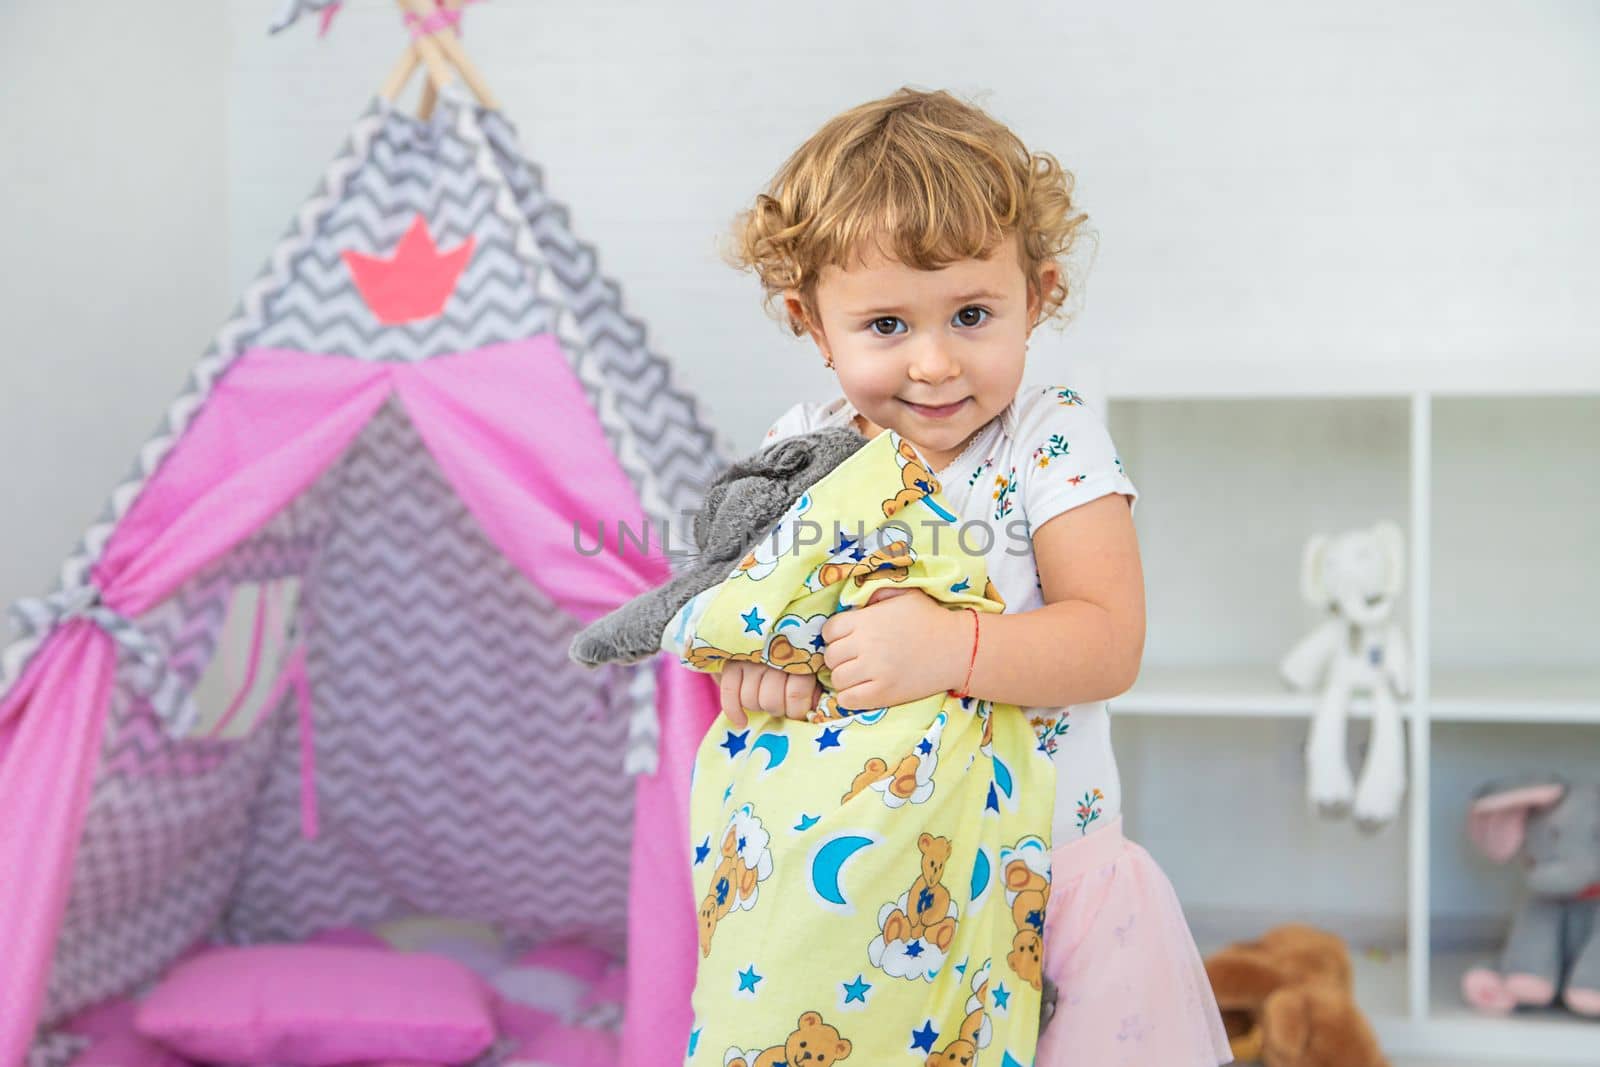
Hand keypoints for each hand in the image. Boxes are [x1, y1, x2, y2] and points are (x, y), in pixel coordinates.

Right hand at [719, 661, 821, 727]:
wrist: (770, 632)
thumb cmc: (800, 659)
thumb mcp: (815, 669)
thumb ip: (816, 688)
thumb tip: (812, 710)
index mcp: (799, 656)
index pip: (795, 694)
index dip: (796, 710)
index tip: (797, 710)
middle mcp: (773, 655)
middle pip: (770, 700)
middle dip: (777, 709)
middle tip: (782, 705)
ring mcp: (750, 658)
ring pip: (750, 699)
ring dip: (758, 707)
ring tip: (765, 701)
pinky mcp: (731, 662)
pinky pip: (729, 693)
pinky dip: (734, 711)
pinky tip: (742, 721)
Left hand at [820, 586, 965, 710]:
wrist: (958, 649)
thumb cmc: (930, 619)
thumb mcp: (904, 594)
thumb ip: (877, 592)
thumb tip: (857, 598)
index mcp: (867, 620)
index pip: (829, 630)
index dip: (834, 635)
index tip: (846, 639)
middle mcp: (867, 645)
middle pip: (831, 655)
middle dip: (838, 656)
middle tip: (853, 657)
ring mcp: (875, 671)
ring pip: (837, 678)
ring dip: (843, 677)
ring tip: (857, 674)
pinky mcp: (884, 694)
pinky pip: (849, 699)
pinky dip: (849, 696)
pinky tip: (860, 689)